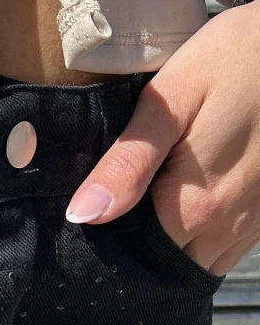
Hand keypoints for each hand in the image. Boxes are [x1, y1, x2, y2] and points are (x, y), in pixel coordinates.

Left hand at [65, 0, 259, 275]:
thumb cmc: (235, 59)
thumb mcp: (169, 101)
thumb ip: (126, 163)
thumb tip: (83, 214)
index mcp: (195, 208)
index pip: (134, 258)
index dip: (105, 245)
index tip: (84, 223)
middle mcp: (229, 228)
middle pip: (168, 265)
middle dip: (137, 252)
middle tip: (113, 213)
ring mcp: (255, 223)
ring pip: (200, 262)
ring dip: (172, 246)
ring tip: (145, 207)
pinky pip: (229, 246)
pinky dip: (202, 235)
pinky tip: (185, 202)